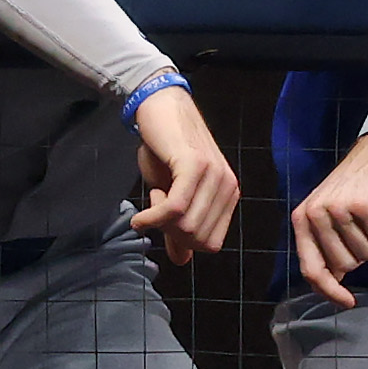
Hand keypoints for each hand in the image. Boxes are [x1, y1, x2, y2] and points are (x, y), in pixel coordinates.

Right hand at [126, 83, 239, 262]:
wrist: (159, 107)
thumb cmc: (165, 149)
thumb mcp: (172, 193)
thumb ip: (180, 227)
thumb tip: (183, 260)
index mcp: (228, 195)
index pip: (210, 244)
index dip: (182, 240)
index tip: (166, 217)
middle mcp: (228, 186)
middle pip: (198, 239)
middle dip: (170, 232)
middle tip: (157, 206)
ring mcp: (214, 175)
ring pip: (187, 226)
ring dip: (161, 221)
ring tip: (155, 196)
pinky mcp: (195, 165)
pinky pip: (175, 209)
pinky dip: (152, 218)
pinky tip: (139, 217)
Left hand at [289, 131, 367, 303]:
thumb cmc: (358, 184)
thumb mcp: (331, 213)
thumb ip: (325, 245)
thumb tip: (331, 282)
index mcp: (303, 217)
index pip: (311, 268)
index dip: (328, 291)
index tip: (346, 303)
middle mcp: (317, 213)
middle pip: (345, 265)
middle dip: (359, 253)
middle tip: (363, 225)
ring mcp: (341, 209)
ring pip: (366, 255)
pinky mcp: (367, 206)